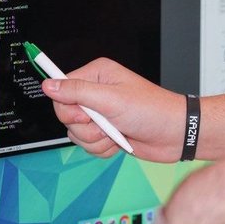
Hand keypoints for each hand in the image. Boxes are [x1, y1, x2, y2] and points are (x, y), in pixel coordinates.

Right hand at [41, 58, 184, 161]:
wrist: (175, 135)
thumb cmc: (153, 111)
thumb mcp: (112, 99)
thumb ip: (77, 92)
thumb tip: (48, 84)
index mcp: (98, 75)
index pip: (62, 88)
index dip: (68, 106)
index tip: (84, 113)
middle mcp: (97, 93)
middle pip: (66, 115)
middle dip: (85, 126)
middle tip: (106, 122)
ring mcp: (102, 115)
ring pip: (76, 133)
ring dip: (96, 139)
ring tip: (117, 132)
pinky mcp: (106, 133)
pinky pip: (89, 146)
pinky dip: (103, 148)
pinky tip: (120, 141)